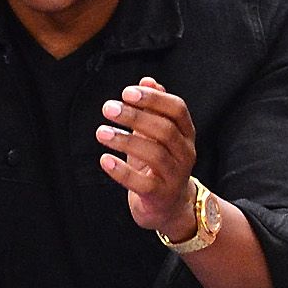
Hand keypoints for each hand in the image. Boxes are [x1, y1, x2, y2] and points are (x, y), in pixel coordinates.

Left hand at [98, 76, 197, 232]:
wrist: (168, 207)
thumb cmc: (158, 165)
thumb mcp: (156, 135)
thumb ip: (154, 108)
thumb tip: (147, 80)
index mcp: (186, 134)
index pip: (177, 110)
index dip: (153, 99)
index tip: (127, 92)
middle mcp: (186, 153)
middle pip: (165, 130)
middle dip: (136, 116)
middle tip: (108, 108)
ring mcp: (175, 176)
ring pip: (154, 154)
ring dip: (125, 141)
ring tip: (101, 132)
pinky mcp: (160, 196)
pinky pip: (143, 183)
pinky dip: (122, 171)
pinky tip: (104, 160)